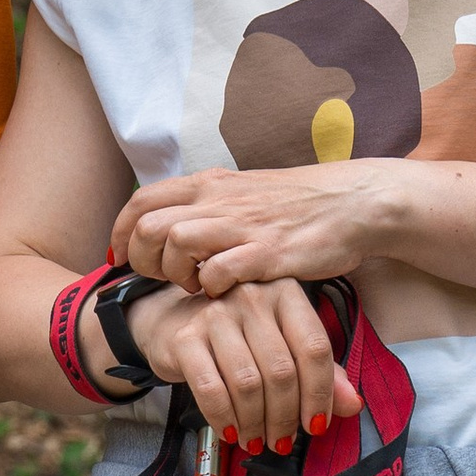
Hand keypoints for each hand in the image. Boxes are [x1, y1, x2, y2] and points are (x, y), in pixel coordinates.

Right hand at [107, 276, 360, 452]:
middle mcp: (252, 296)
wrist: (171, 323)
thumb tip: (353, 404)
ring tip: (257, 440)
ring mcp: (216, 314)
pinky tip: (232, 432)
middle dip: (285, 417)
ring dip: (256, 423)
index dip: (321, 394)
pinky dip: (225, 419)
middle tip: (282, 441)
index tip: (316, 425)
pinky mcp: (185, 338)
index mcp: (285, 293)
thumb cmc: (237, 338)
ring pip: (248, 383)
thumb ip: (321, 373)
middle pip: (282, 370)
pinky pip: (211, 389)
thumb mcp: (283, 347)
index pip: (314, 347)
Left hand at [116, 160, 395, 296]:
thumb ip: (207, 206)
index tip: (123, 258)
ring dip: (175, 273)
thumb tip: (170, 227)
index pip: (141, 201)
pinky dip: (212, 287)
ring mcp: (242, 225)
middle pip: (147, 226)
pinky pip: (218, 271)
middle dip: (142, 260)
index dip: (121, 232)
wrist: (354, 203)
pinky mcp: (267, 253)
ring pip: (175, 242)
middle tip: (163, 278)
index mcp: (210, 184)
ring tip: (194, 285)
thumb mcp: (243, 193)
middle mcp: (219, 200)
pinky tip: (224, 292)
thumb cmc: (298, 205)